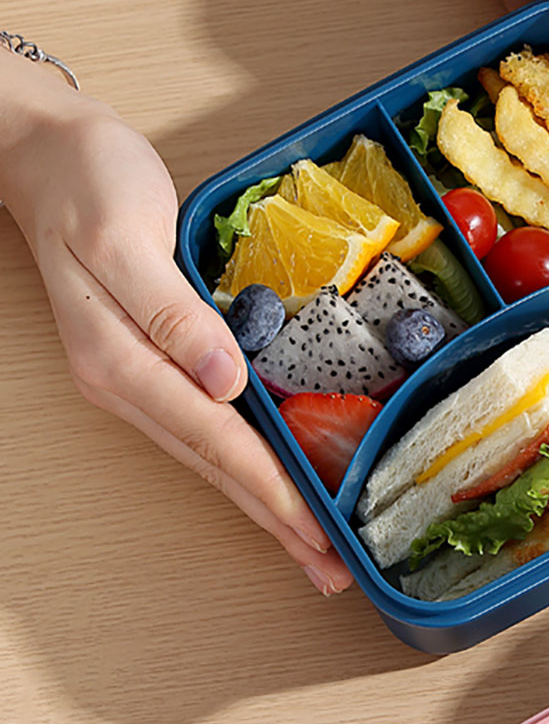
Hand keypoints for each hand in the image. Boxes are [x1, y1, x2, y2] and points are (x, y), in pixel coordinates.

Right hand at [0, 67, 353, 594]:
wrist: (45, 155)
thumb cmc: (85, 181)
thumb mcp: (125, 235)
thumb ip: (171, 311)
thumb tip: (223, 379)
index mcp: (120, 359)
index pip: (212, 437)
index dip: (268, 486)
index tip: (312, 528)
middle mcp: (126, 382)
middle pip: (215, 465)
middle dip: (275, 520)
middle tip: (329, 568)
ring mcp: (135, 378)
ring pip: (211, 456)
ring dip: (264, 504)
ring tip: (311, 546)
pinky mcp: (151, 364)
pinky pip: (206, 429)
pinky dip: (246, 464)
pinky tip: (275, 484)